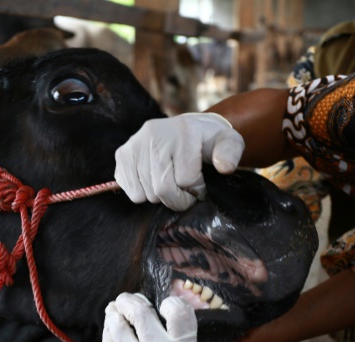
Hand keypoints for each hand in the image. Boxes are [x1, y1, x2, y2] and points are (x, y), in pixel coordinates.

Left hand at [102, 293, 238, 341]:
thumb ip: (184, 335)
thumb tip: (167, 302)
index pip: (178, 311)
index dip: (170, 302)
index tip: (164, 304)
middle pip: (138, 313)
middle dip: (129, 300)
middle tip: (127, 299)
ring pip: (116, 328)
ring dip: (114, 315)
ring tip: (115, 311)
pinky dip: (109, 337)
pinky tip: (112, 333)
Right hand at [114, 113, 244, 210]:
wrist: (188, 129)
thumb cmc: (209, 141)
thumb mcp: (229, 142)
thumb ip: (232, 153)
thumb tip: (224, 168)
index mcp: (183, 131)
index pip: (186, 180)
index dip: (197, 191)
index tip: (201, 185)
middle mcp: (154, 133)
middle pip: (163, 189)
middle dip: (178, 199)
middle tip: (186, 190)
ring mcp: (134, 143)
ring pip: (146, 194)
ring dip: (162, 197)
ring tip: (171, 183)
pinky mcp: (122, 154)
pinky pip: (131, 191)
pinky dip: (144, 194)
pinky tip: (155, 181)